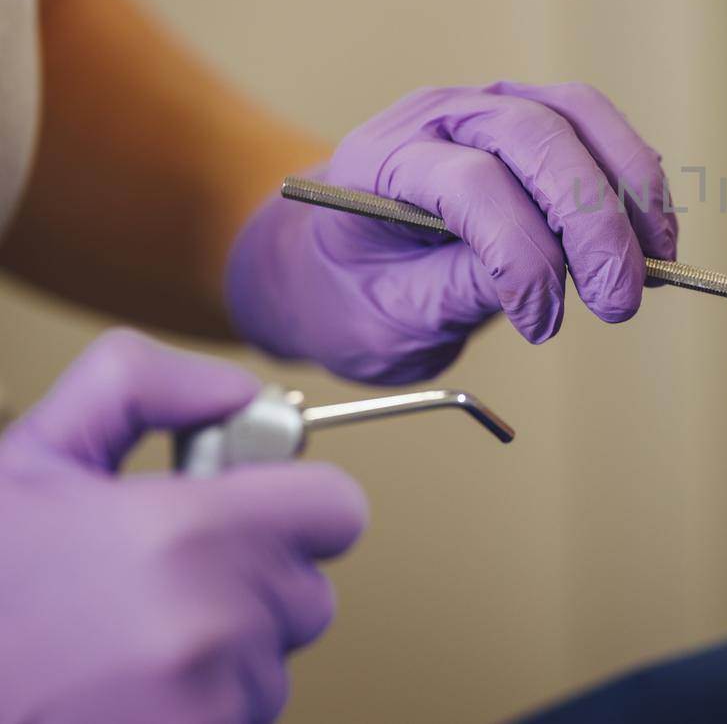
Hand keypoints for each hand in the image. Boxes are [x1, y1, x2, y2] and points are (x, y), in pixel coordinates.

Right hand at [0, 330, 366, 723]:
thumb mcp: (36, 457)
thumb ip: (139, 386)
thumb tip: (235, 391)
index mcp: (187, 532)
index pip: (339, 510)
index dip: (296, 505)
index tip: (247, 512)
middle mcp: (215, 621)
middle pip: (309, 589)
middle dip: (253, 578)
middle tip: (166, 577)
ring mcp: (213, 698)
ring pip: (276, 658)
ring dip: (229, 647)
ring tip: (135, 636)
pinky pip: (247, 711)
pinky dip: (206, 701)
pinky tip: (135, 684)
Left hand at [225, 81, 677, 382]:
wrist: (329, 260)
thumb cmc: (349, 292)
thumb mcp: (385, 319)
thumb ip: (458, 292)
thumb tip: (549, 280)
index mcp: (381, 161)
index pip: (471, 183)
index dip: (522, 254)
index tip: (544, 325)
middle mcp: (438, 116)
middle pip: (535, 137)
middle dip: (592, 222)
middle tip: (618, 300)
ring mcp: (490, 107)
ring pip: (579, 116)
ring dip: (630, 188)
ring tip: (654, 264)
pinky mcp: (534, 117)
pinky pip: (598, 128)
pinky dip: (634, 180)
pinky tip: (651, 239)